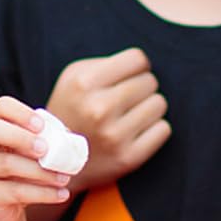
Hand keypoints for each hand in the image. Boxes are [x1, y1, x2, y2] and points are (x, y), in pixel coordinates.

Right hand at [0, 97, 64, 220]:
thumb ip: (47, 143)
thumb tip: (74, 141)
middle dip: (22, 137)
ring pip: (6, 165)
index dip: (20, 113)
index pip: (0, 108)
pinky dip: (40, 193)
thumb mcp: (30, 155)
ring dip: (39, 171)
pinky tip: (60, 194)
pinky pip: (13, 192)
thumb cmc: (20, 175)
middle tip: (47, 148)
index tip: (42, 124)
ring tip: (64, 179)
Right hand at [43, 48, 169, 192]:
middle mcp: (98, 108)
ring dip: (149, 108)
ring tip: (129, 115)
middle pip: (150, 81)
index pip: (137, 59)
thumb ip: (106, 64)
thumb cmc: (71, 111)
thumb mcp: (73, 78)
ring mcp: (114, 135)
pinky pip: (163, 129)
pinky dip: (154, 129)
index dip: (136, 67)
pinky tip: (135, 132)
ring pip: (159, 104)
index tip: (128, 77)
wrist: (56, 161)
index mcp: (83, 83)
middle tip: (125, 100)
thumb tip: (143, 64)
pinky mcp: (128, 157)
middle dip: (141, 88)